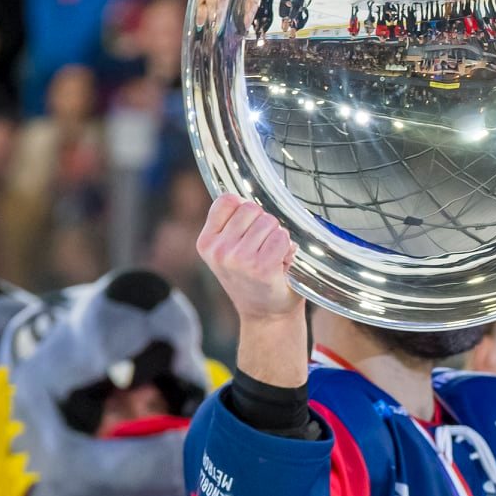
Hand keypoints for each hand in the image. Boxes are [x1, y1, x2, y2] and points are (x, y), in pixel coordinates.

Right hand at [197, 193, 300, 323]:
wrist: (267, 316)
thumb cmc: (253, 278)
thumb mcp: (229, 250)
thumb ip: (232, 223)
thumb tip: (248, 179)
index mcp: (206, 242)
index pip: (228, 200)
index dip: (246, 211)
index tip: (249, 231)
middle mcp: (218, 250)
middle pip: (252, 208)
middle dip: (265, 225)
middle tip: (263, 250)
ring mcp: (238, 259)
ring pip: (270, 222)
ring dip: (279, 238)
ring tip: (272, 259)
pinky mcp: (260, 267)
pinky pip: (283, 238)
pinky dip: (289, 249)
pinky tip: (281, 266)